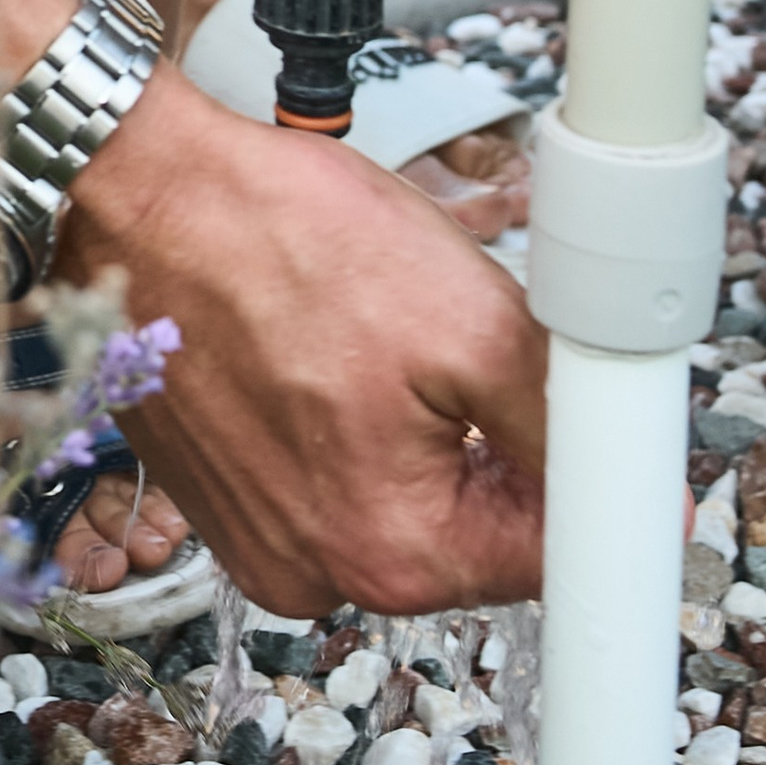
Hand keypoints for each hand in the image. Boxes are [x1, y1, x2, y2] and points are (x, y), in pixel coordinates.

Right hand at [63, 64, 546, 615]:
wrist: (136, 190)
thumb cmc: (278, 238)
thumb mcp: (470, 319)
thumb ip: (566, 429)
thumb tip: (630, 501)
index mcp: (389, 553)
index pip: (550, 554)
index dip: (579, 467)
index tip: (562, 397)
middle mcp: (315, 574)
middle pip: (472, 532)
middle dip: (485, 441)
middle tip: (444, 336)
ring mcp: (257, 541)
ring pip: (400, 501)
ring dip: (413, 430)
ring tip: (366, 333)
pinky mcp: (220, 499)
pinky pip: (325, 481)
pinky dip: (342, 424)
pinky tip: (318, 348)